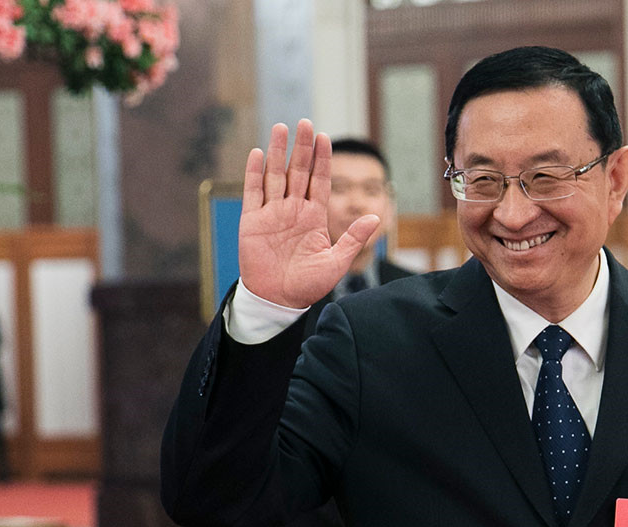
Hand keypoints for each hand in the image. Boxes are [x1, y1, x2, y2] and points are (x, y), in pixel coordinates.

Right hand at [238, 119, 380, 307]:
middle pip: (297, 171)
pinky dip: (253, 173)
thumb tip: (376, 217)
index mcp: (313, 217)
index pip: (319, 181)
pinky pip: (252, 192)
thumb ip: (353, 238)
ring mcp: (272, 213)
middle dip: (302, 148)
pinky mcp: (252, 221)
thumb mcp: (336, 262)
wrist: (278, 301)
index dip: (322, 160)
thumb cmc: (308, 285)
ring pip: (274, 175)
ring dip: (277, 152)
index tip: (325, 138)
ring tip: (281, 127)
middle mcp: (293, 210)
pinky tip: (257, 153)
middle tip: (305, 123)